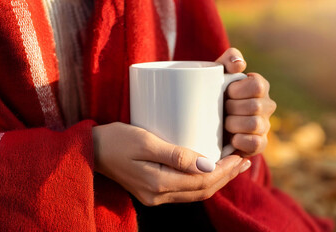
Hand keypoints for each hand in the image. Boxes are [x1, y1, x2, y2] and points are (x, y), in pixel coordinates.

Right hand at [93, 122, 250, 205]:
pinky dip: (203, 181)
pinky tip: (210, 169)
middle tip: (244, 160)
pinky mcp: (154, 190)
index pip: (202, 182)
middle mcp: (159, 195)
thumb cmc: (116, 140)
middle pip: (202, 191)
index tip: (240, 155)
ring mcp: (156, 195)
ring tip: (234, 165)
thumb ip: (176, 155)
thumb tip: (208, 165)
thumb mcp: (145, 142)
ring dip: (217, 179)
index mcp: (158, 184)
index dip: (225, 170)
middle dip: (226, 176)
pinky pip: (186, 190)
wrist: (92, 150)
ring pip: (196, 193)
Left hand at [216, 48, 276, 156]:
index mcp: (259, 86)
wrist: (200, 118)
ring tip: (223, 124)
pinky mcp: (258, 144)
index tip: (225, 93)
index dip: (237, 90)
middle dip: (232, 108)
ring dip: (234, 124)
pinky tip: (232, 139)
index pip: (257, 86)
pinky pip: (258, 143)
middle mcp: (266, 105)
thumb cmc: (210, 91)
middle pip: (255, 106)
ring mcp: (264, 126)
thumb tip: (239, 64)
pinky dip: (243, 141)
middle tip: (221, 110)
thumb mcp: (216, 72)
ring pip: (255, 124)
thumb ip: (229, 58)